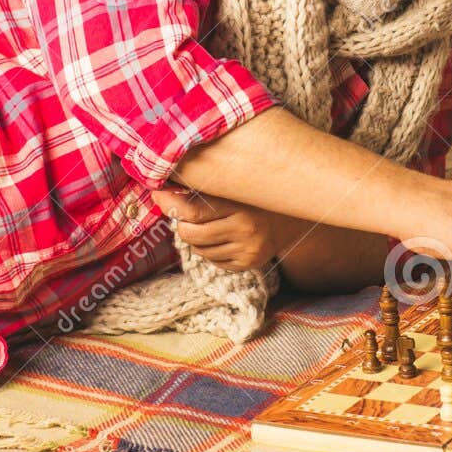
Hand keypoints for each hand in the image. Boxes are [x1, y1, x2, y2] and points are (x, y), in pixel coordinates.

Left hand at [150, 186, 284, 273]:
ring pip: (198, 249)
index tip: (158, 193)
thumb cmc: (254, 197)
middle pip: (189, 234)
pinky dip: (211, 250)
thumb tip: (162, 190)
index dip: (169, 204)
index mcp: (239, 205)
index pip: (192, 212)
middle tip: (189, 214)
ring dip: (198, 238)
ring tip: (214, 225)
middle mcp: (244, 229)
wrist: (293, 217)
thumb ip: (204, 189)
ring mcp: (247, 249)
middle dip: (182, 224)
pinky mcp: (248, 264)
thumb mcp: (234, 187)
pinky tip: (226, 238)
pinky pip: (212, 260)